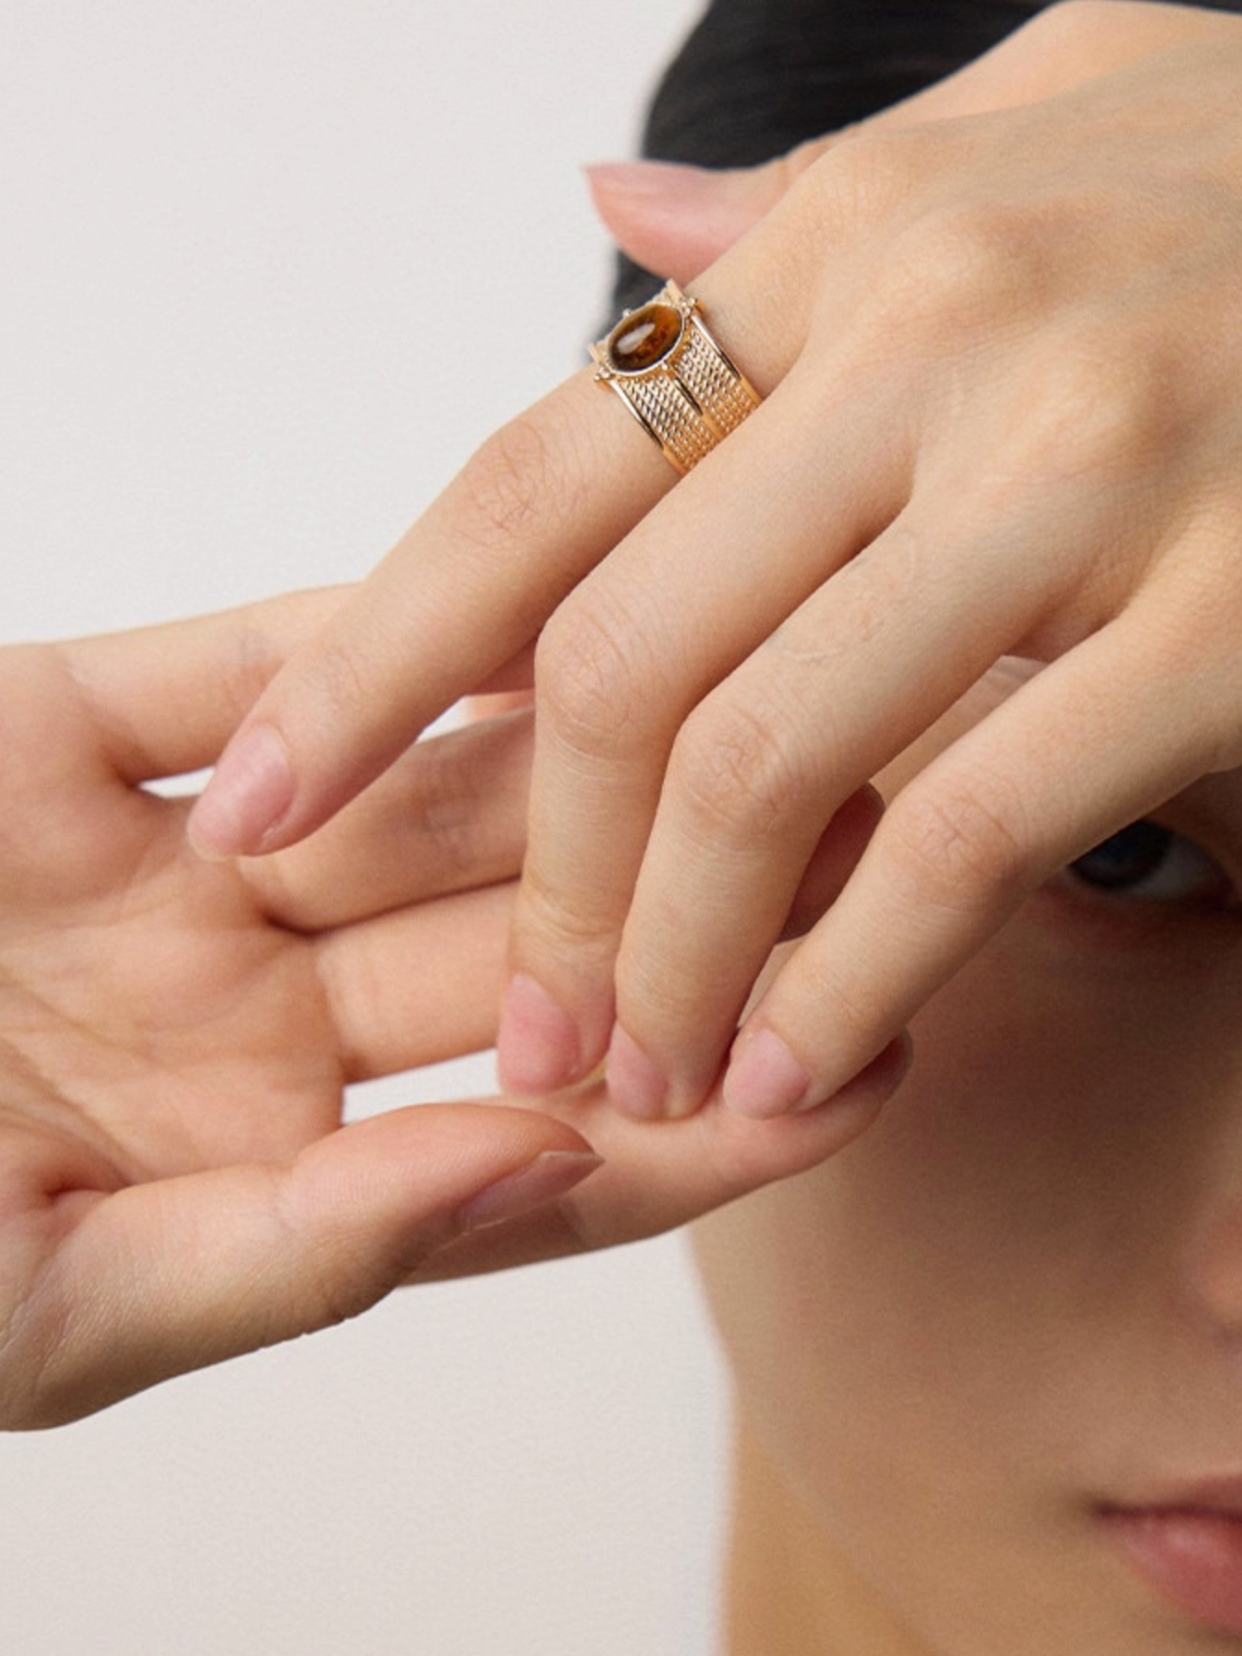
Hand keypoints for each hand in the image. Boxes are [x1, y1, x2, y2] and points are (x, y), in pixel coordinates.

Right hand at [0, 595, 895, 1424]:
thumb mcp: (45, 1306)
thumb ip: (286, 1259)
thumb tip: (523, 1172)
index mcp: (250, 1160)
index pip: (527, 1143)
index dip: (696, 1122)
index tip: (865, 1072)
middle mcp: (239, 1001)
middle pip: (504, 941)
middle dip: (677, 903)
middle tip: (859, 849)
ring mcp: (165, 864)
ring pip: (406, 790)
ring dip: (569, 755)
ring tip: (747, 711)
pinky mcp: (59, 730)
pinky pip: (232, 660)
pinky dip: (359, 635)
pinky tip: (523, 613)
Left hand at [184, 2, 1241, 1123]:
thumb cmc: (1226, 210)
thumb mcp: (998, 155)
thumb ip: (791, 226)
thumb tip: (609, 234)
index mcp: (844, 248)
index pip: (532, 482)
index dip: (376, 665)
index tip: (275, 803)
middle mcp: (943, 340)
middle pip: (619, 660)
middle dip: (542, 881)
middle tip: (520, 1023)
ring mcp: (1089, 471)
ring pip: (768, 762)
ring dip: (673, 956)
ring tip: (641, 1076)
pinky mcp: (1231, 615)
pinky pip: (969, 828)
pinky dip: (854, 972)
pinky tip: (796, 1066)